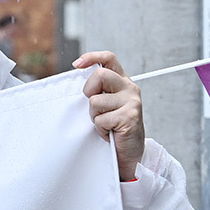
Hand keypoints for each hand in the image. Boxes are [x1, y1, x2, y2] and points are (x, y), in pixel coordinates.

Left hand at [76, 50, 145, 180]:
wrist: (128, 153)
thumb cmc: (113, 128)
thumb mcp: (104, 104)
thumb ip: (97, 90)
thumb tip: (77, 76)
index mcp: (122, 82)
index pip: (109, 59)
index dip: (92, 57)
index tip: (77, 64)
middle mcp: (130, 88)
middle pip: (99, 75)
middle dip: (89, 92)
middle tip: (95, 108)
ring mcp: (132, 102)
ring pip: (95, 100)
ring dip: (94, 116)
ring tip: (105, 123)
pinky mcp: (130, 116)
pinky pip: (100, 119)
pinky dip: (100, 128)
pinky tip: (110, 132)